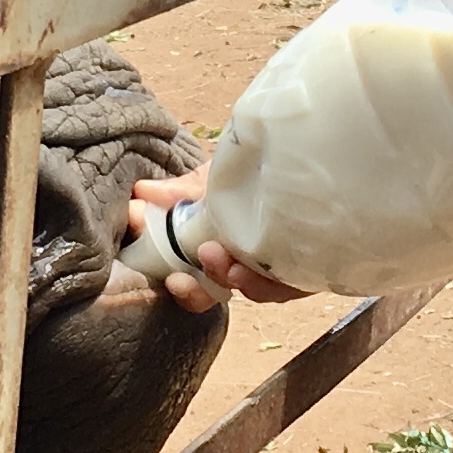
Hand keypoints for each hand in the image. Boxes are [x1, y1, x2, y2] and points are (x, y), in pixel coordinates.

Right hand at [128, 171, 307, 312]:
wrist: (310, 158)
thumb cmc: (255, 172)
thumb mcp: (215, 176)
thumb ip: (182, 191)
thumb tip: (142, 194)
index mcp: (217, 247)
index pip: (192, 280)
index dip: (180, 286)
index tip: (169, 277)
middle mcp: (244, 263)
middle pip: (216, 294)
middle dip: (198, 290)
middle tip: (187, 273)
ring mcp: (276, 268)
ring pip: (251, 291)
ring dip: (232, 279)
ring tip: (222, 258)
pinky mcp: (309, 269)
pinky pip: (287, 286)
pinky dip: (267, 281)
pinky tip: (254, 267)